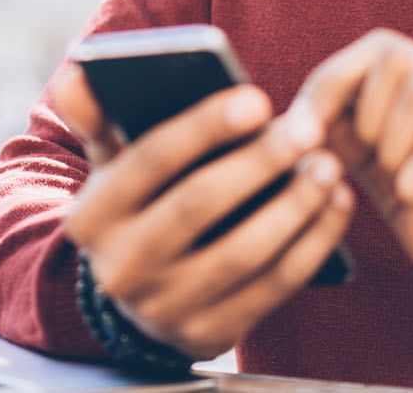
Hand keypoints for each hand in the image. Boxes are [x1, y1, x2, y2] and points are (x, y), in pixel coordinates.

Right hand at [56, 67, 353, 359]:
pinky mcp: (209, 336)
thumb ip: (98, 121)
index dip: (204, 127)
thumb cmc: (136, 212)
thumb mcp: (109, 171)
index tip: (257, 99)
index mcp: (90, 217)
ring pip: (243, 251)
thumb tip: (78, 77)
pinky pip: (273, 286)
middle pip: (198, 205)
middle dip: (259, 163)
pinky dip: (312, 243)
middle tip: (309, 130)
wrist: (135, 305)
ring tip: (329, 165)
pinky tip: (334, 205)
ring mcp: (164, 308)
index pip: (150, 162)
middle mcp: (121, 267)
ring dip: (295, 205)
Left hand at [293, 29, 412, 344]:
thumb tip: (294, 116)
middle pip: (397, 55)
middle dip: (354, 109)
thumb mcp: (392, 180)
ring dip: (387, 144)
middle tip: (361, 161)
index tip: (300, 132)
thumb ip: (354, 142)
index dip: (328, 82)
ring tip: (400, 183)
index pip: (381, 47)